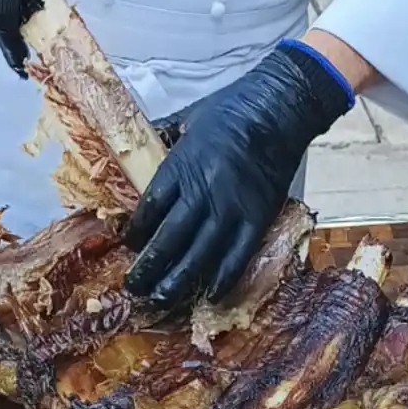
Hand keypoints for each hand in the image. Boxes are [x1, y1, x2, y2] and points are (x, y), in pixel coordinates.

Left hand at [124, 41, 353, 310]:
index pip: (149, 209)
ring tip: (159, 301)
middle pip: (168, 239)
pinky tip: (209, 295)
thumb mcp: (186, 119)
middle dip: (147, 268)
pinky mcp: (259, 217)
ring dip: (176, 282)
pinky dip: (222, 279)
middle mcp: (201, 192)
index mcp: (180, 166)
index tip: (129, 246)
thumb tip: (144, 149)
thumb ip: (164, 141)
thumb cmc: (229, 108)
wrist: (278, 107)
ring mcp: (231, 208)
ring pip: (199, 256)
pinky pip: (238, 256)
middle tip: (133, 288)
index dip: (136, 233)